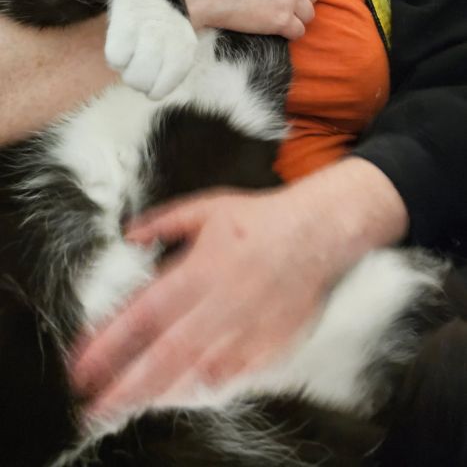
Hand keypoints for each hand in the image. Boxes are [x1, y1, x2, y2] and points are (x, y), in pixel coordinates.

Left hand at [70, 183, 331, 422]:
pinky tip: (175, 399)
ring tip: (124, 408)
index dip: (111, 341)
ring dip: (156, 395)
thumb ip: (163, 222)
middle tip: (92, 406)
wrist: (319, 232)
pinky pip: (229, 381)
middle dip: (124, 385)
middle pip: (164, 354)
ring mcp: (245, 330)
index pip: (145, 312)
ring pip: (195, 373)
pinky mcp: (268, 348)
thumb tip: (129, 235)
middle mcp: (221, 304)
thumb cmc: (261, 219)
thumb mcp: (206, 206)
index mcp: (201, 268)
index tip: (82, 362)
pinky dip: (199, 393)